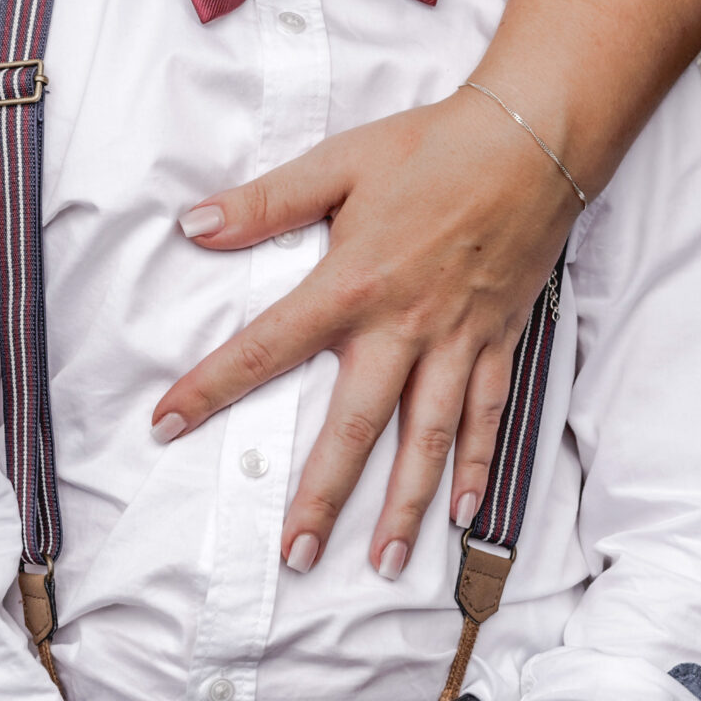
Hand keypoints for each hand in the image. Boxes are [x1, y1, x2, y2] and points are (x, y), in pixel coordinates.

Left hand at [152, 86, 574, 572]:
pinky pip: (487, 416)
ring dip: (406, 505)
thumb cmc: (432, 146)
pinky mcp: (498, 341)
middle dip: (323, 494)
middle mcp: (405, 325)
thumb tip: (193, 224)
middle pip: (355, 424)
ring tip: (385, 563)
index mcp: (352, 282)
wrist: (534, 137)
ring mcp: (457, 340)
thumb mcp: (338, 162)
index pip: (267, 346)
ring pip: (428, 438)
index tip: (166, 425)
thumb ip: (265, 202)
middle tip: (295, 554)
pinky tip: (460, 513)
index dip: (212, 387)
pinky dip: (476, 466)